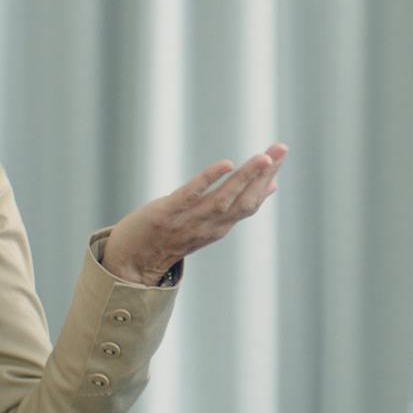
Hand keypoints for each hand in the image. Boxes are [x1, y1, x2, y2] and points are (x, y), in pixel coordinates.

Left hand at [102, 144, 287, 284]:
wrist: (131, 263)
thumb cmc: (169, 237)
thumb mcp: (206, 223)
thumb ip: (234, 207)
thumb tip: (268, 187)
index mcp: (219, 227)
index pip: (250, 202)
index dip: (267, 179)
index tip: (281, 155)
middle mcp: (209, 226)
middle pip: (244, 200)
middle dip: (264, 175)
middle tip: (281, 149)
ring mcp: (189, 220)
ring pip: (225, 198)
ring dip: (246, 177)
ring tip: (264, 157)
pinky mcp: (167, 213)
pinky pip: (192, 195)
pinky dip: (210, 180)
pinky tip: (227, 164)